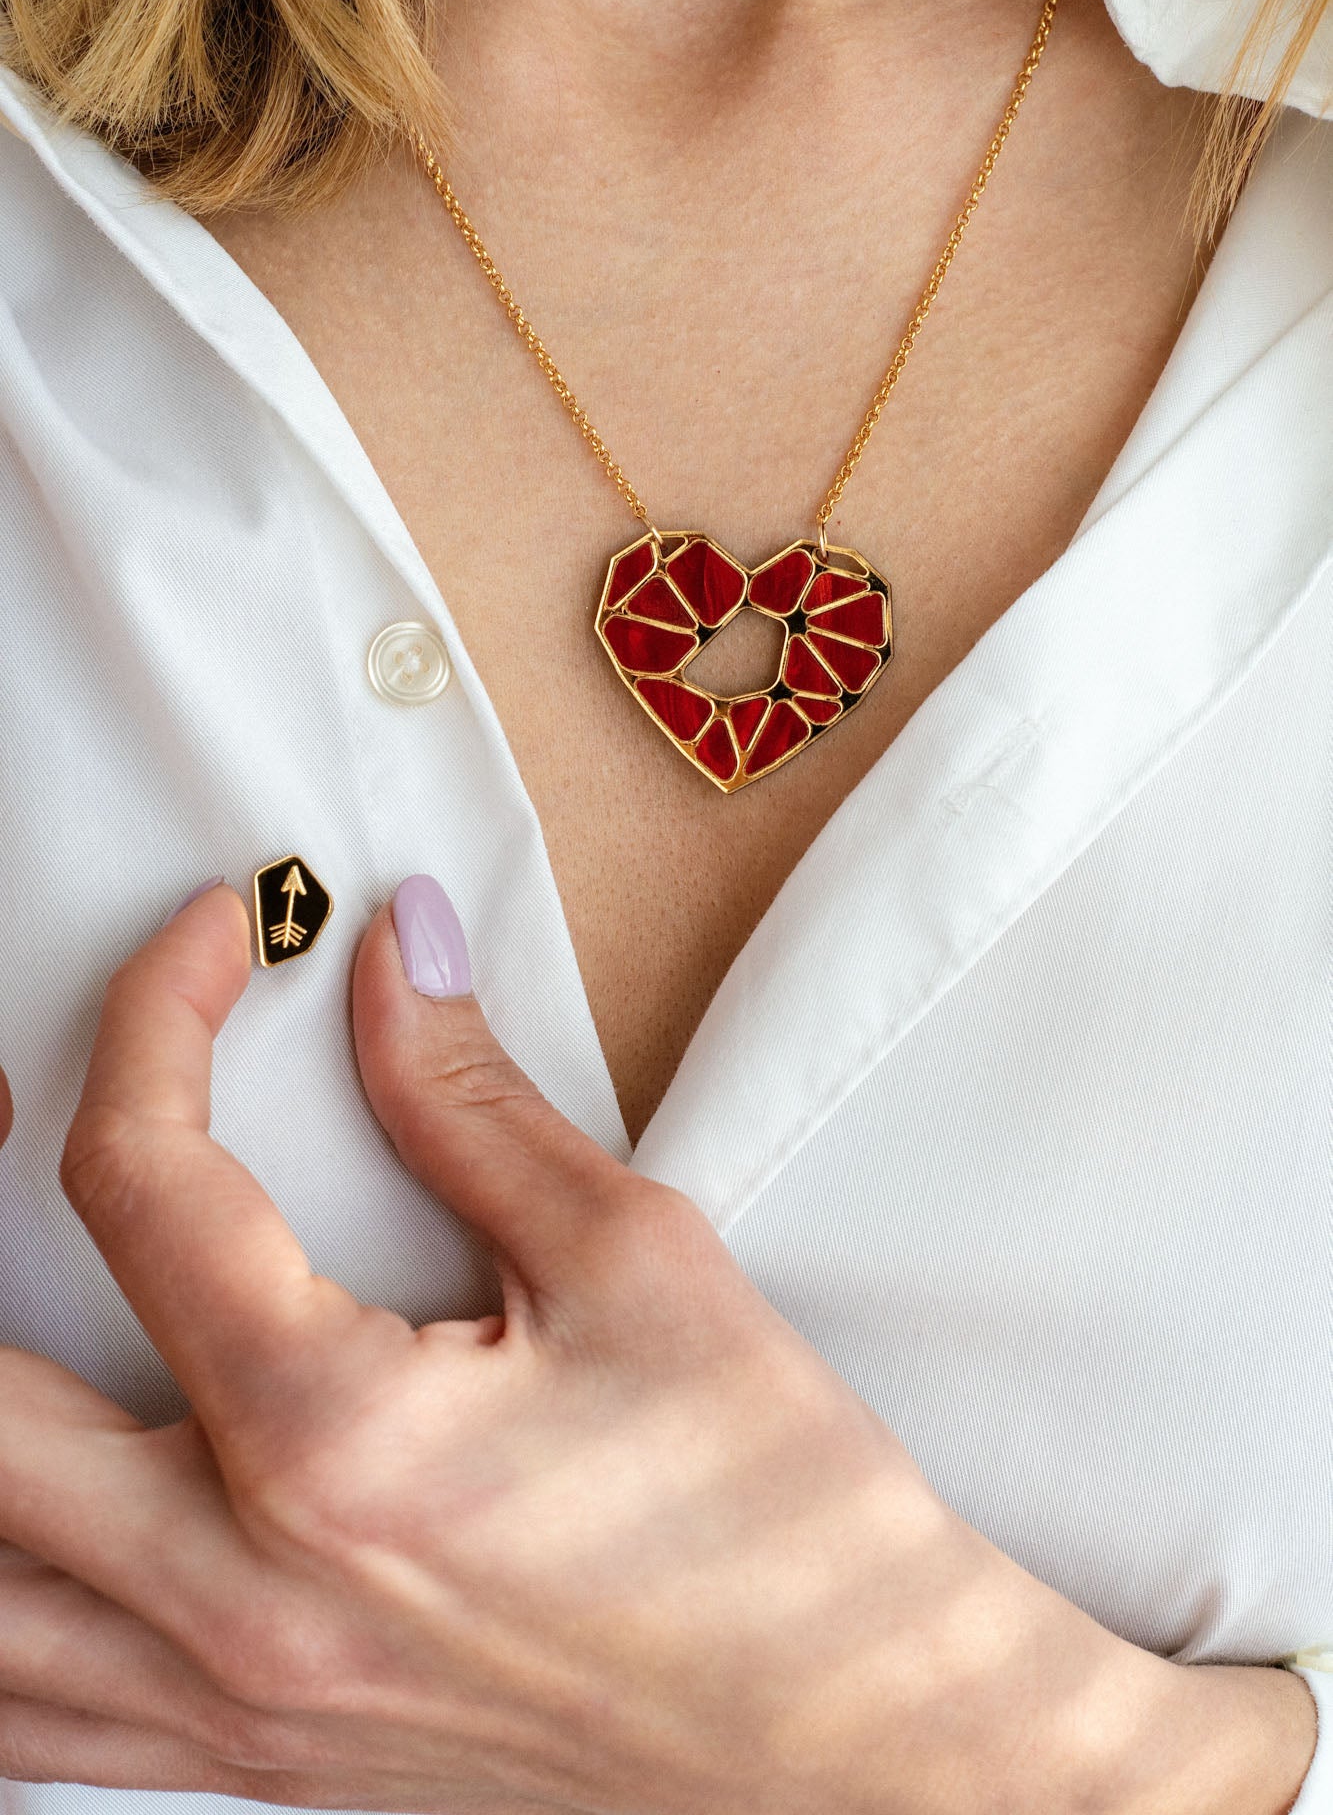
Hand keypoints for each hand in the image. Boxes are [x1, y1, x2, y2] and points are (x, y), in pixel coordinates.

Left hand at [0, 879, 1315, 1813]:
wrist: (853, 1751)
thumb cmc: (773, 1521)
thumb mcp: (639, 1264)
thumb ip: (469, 1100)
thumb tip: (393, 958)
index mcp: (332, 1446)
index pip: (145, 1180)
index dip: (156, 1014)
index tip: (217, 939)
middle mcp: (238, 1593)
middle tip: (29, 1102)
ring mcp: (226, 1708)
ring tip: (17, 1294)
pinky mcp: (250, 1767)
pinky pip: (27, 1722)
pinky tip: (48, 1516)